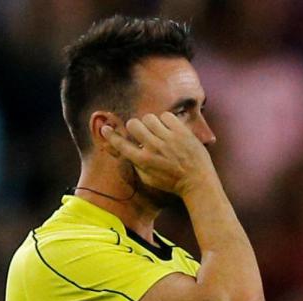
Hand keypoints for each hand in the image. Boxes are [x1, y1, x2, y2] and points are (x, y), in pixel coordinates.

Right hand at [100, 113, 218, 196]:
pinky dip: (165, 120)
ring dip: (150, 123)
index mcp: (144, 161)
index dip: (110, 135)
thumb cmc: (172, 182)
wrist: (197, 181)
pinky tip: (169, 129)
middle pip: (133, 124)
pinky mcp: (181, 132)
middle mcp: (154, 148)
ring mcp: (168, 139)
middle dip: (135, 127)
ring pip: (149, 118)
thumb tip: (127, 150)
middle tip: (142, 132)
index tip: (105, 128)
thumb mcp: (149, 179)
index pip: (121, 144)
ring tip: (157, 130)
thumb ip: (137, 164)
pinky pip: (166, 115)